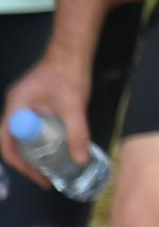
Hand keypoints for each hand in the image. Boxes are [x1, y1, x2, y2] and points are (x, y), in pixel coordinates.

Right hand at [1, 57, 91, 185]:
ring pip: (22, 135)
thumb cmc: (70, 73)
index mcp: (16, 107)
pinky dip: (40, 139)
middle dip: (28, 162)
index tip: (40, 177)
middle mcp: (14, 107)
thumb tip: (81, 161)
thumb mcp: (75, 107)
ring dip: (34, 151)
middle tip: (46, 176)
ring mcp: (22, 104)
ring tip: (51, 166)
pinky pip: (31, 126)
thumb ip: (77, 134)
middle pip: (13, 142)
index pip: (9, 144)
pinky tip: (56, 146)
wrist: (73, 49)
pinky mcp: (32, 102)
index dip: (22, 164)